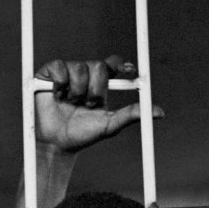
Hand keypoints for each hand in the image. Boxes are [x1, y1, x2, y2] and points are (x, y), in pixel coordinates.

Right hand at [34, 55, 162, 153]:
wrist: (56, 143)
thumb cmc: (82, 135)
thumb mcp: (110, 125)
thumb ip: (131, 115)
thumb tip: (160, 112)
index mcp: (99, 85)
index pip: (111, 66)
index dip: (119, 64)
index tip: (129, 71)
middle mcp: (84, 76)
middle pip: (98, 65)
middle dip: (96, 87)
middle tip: (89, 104)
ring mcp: (66, 73)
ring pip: (79, 67)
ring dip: (77, 90)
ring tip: (70, 103)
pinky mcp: (48, 74)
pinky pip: (60, 67)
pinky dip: (61, 83)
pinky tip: (57, 95)